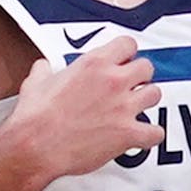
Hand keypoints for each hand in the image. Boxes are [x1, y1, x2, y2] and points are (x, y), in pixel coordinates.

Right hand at [0, 36, 163, 190]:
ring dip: (145, 100)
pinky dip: (150, 135)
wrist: (35, 145)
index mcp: (93, 64)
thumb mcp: (36, 82)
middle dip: (139, 76)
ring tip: (134, 107)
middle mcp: (112, 81)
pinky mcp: (127, 134)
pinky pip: (155, 132)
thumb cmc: (35, 117)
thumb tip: (43, 67)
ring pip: (155, 94)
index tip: (122, 60)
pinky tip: (141, 135)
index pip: (127, 44)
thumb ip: (45, 70)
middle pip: (146, 67)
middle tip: (129, 84)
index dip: (125, 53)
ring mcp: (123, 107)